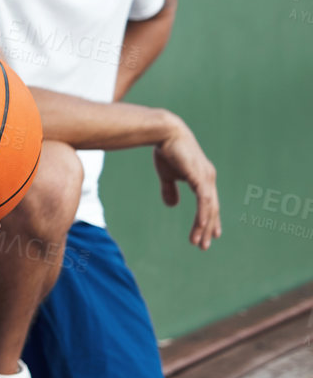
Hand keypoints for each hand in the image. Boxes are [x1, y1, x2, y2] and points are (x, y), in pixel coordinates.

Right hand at [153, 116, 220, 248]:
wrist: (165, 133)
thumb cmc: (167, 150)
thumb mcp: (168, 174)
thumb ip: (170, 190)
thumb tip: (172, 205)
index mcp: (203, 178)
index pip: (210, 203)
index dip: (210, 219)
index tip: (211, 234)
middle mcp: (209, 179)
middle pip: (212, 209)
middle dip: (209, 228)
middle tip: (204, 245)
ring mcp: (207, 178)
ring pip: (210, 209)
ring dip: (205, 227)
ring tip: (200, 242)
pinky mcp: (200, 178)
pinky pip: (205, 202)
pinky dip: (203, 216)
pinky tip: (200, 227)